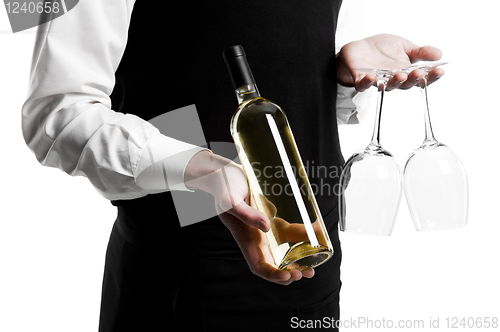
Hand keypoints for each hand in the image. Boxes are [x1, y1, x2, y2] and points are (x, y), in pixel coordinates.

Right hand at [185, 151, 313, 284]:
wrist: (224, 173)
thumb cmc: (223, 187)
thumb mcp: (231, 201)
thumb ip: (246, 214)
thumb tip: (266, 226)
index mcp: (246, 240)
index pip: (259, 266)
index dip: (273, 275)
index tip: (287, 276)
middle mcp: (257, 238)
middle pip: (275, 264)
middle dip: (291, 273)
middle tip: (306, 272)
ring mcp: (266, 229)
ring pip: (285, 250)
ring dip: (300, 259)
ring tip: (315, 263)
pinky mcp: (273, 218)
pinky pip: (290, 231)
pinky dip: (303, 236)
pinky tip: (317, 234)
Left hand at [336, 34, 444, 90]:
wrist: (360, 48)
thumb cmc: (384, 50)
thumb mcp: (405, 47)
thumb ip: (420, 52)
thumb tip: (439, 54)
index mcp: (406, 73)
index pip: (421, 78)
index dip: (431, 76)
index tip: (440, 71)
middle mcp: (393, 80)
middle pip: (405, 84)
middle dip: (413, 79)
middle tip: (419, 73)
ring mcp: (377, 81)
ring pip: (386, 86)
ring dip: (394, 82)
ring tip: (401, 76)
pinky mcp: (361, 79)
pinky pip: (363, 84)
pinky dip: (366, 82)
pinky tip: (371, 78)